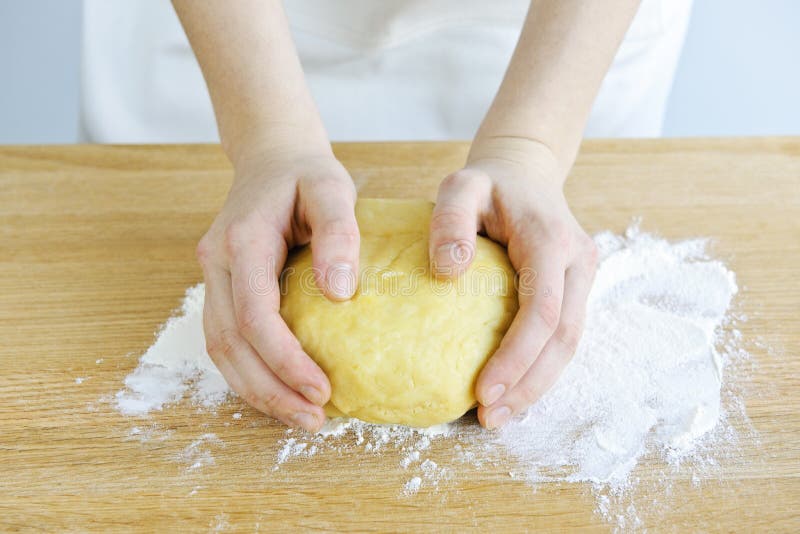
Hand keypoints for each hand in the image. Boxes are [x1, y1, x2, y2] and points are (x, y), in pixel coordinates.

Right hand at [196, 146, 359, 431]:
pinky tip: (282, 390)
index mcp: (242, 240)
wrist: (271, 156)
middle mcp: (217, 263)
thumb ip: (338, 232)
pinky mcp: (222, 288)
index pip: (253, 316)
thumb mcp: (331, 187)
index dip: (284, 359)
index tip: (321, 388)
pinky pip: (226, 339)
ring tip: (302, 417)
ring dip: (257, 390)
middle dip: (269, 389)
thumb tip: (341, 293)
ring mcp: (213, 277)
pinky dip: (251, 372)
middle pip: (229, 344)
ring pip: (220, 349)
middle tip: (314, 419)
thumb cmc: (306, 173)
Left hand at [429, 138, 597, 429]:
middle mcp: (577, 261)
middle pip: (564, 337)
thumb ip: (450, 219)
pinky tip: (514, 390)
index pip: (543, 310)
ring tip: (500, 415)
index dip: (517, 356)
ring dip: (537, 384)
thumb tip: (448, 271)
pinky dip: (540, 367)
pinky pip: (563, 335)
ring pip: (570, 343)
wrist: (527, 172)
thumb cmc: (488, 182)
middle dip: (529, 384)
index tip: (483, 390)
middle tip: (489, 417)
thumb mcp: (460, 185)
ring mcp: (582, 275)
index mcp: (551, 240)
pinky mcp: (575, 287)